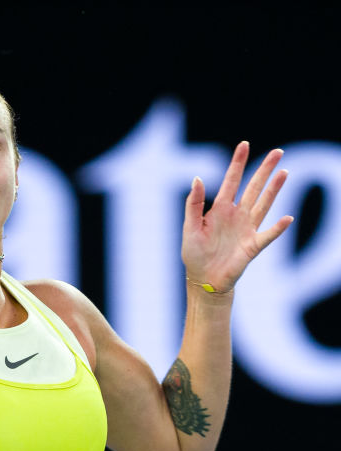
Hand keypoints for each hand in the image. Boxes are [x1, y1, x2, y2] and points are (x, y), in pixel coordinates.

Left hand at [182, 141, 293, 292]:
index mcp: (220, 209)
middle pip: (253, 187)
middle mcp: (236, 215)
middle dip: (264, 170)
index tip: (244, 145)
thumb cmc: (194, 253)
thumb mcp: (189, 227)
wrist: (203, 278)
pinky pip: (268, 234)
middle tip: (277, 152)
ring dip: (274, 190)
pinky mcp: (253, 245)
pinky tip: (287, 218)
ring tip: (284, 172)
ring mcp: (247, 228)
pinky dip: (277, 228)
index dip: (237, 163)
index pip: (231, 181)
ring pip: (264, 204)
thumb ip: (193, 204)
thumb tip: (198, 178)